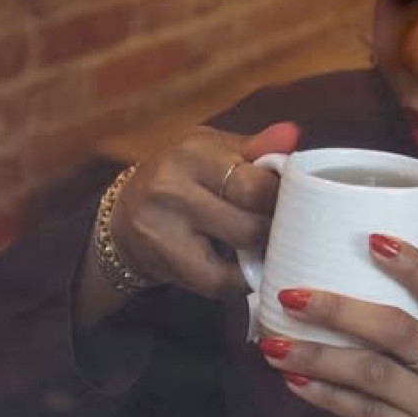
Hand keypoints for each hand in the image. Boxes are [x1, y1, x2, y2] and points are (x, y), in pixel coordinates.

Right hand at [81, 121, 299, 322]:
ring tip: (263, 243)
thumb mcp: (214, 152)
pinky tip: (241, 265)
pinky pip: (222, 281)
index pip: (257, 183)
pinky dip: (240, 278)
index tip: (292, 202)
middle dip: (275, 227)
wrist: (126, 216)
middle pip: (252, 220)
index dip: (284, 198)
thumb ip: (255, 149)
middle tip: (282, 227)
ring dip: (261, 251)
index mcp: (192, 152)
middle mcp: (172, 187)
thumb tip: (292, 135)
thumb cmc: (184, 179)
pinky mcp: (166, 263)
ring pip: (241, 250)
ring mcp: (165, 228)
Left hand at [254, 233, 417, 416]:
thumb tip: (381, 324)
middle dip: (336, 307)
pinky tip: (295, 383)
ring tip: (271, 344)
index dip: (411, 262)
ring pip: (368, 370)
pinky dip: (325, 395)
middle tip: (290, 295)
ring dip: (315, 354)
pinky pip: (362, 412)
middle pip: (393, 325)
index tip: (371, 238)